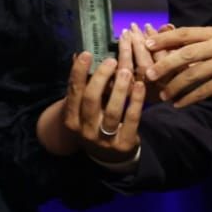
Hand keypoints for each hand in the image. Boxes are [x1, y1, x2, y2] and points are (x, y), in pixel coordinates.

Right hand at [62, 28, 147, 162]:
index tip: (86, 53)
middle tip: (111, 60)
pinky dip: (136, 101)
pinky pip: (131, 119)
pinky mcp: (124, 143)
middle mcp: (85, 130)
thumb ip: (82, 86)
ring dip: (119, 88)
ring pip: (112, 111)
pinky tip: (140, 85)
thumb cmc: (94, 124)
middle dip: (101, 77)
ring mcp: (104, 139)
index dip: (79, 72)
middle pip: (91, 100)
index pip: (73, 92)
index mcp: (71, 120)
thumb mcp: (83, 109)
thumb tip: (79, 55)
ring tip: (126, 70)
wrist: (107, 157)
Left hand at [142, 24, 211, 106]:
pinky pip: (205, 91)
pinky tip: (179, 104)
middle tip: (149, 74)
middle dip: (165, 64)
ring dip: (175, 86)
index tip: (147, 45)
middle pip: (187, 53)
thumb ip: (198, 41)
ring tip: (163, 95)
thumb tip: (165, 37)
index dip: (165, 38)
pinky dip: (189, 98)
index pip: (186, 33)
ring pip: (194, 74)